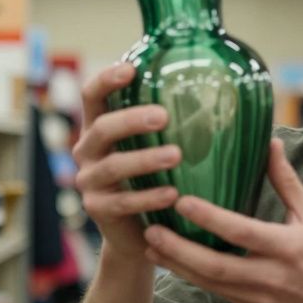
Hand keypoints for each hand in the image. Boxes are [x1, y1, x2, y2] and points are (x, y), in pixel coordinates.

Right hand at [74, 62, 181, 260]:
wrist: (140, 233)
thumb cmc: (154, 178)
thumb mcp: (155, 146)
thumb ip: (167, 122)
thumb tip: (215, 84)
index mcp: (99, 127)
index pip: (93, 95)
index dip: (106, 80)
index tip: (131, 69)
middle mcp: (88, 150)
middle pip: (102, 128)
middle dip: (131, 120)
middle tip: (163, 116)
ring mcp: (90, 181)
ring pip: (114, 165)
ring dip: (145, 159)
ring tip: (176, 155)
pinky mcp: (98, 210)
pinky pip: (122, 202)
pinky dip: (148, 197)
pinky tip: (172, 194)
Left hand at [143, 138, 302, 302]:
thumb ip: (286, 181)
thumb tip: (270, 142)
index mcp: (287, 247)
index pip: (242, 231)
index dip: (209, 218)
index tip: (182, 201)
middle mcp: (270, 275)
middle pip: (215, 266)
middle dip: (179, 249)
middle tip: (151, 229)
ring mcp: (257, 297)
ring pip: (208, 283)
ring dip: (176, 265)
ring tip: (149, 244)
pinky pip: (213, 291)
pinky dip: (189, 276)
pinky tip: (169, 261)